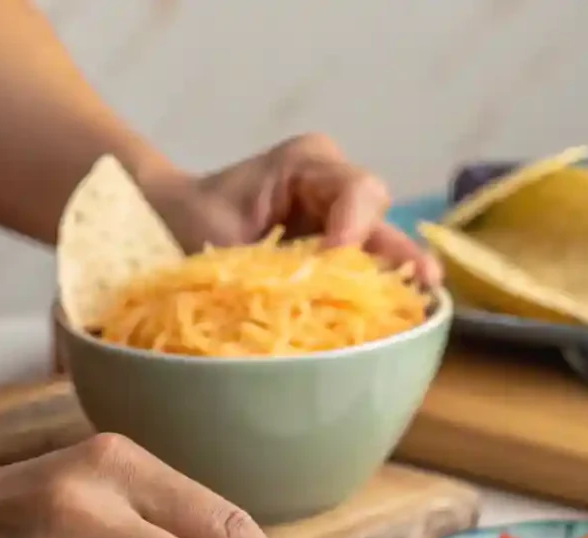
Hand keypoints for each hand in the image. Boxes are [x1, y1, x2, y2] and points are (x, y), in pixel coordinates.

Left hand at [142, 133, 441, 286]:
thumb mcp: (221, 237)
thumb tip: (309, 300)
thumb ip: (268, 263)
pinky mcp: (331, 254)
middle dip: (398, 255)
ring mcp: (335, 219)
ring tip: (420, 308)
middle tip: (423, 283)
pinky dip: (369, 296)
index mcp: (305, 165)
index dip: (356, 228)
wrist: (165, 224)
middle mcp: (331, 186)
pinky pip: (360, 270)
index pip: (355, 191)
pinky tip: (391, 322)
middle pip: (378, 216)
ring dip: (391, 279)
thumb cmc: (187, 220)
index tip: (336, 261)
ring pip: (377, 245)